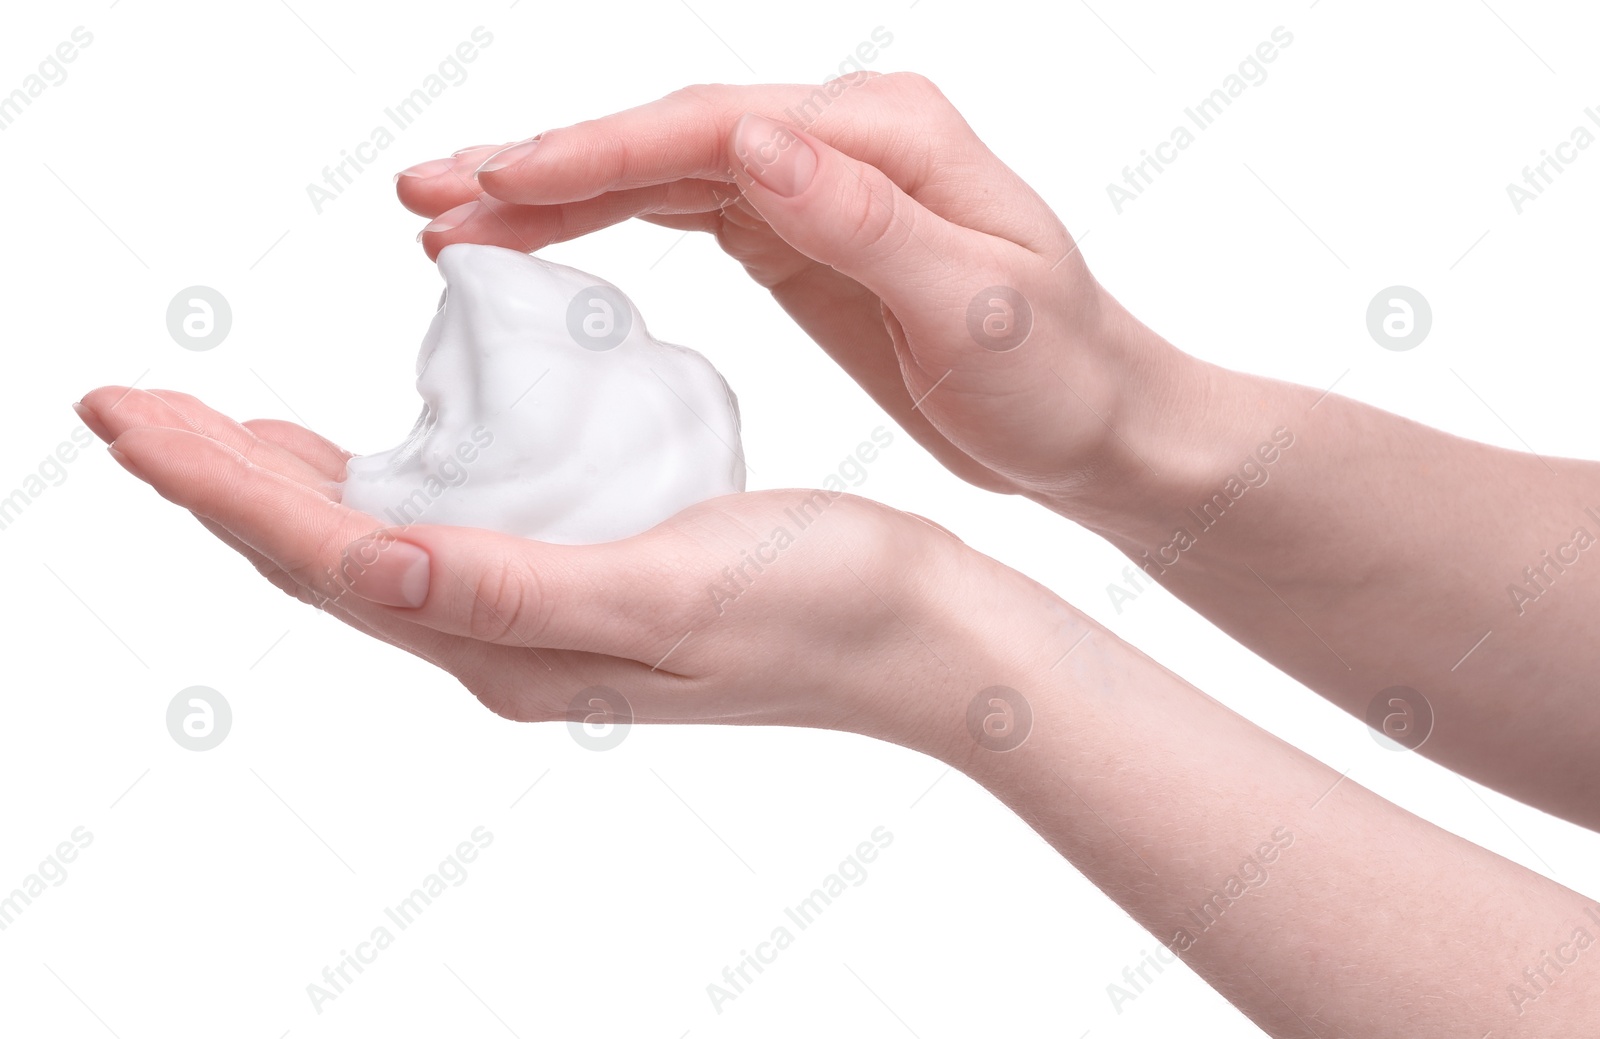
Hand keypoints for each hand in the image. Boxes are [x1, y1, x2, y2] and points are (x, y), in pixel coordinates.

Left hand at [74, 385, 1031, 757]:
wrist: (919, 634)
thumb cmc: (819, 605)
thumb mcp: (664, 586)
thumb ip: (510, 586)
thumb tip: (365, 565)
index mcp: (510, 643)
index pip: (322, 556)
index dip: (214, 484)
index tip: (126, 415)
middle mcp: (504, 642)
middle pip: (323, 553)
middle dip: (216, 481)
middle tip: (129, 409)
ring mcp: (540, 620)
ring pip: (372, 547)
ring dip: (280, 488)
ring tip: (211, 431)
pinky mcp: (581, 583)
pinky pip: (442, 538)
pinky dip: (375, 491)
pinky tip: (367, 460)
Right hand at [394, 74, 1190, 509]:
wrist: (1098, 422)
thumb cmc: (1059, 376)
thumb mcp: (979, 308)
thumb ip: (868, 223)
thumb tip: (760, 140)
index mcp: (887, 139)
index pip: (716, 128)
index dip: (598, 154)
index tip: (498, 183)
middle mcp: (843, 141)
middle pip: (666, 136)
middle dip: (544, 163)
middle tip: (426, 189)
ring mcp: (815, 182)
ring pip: (657, 171)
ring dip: (553, 194)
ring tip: (446, 216)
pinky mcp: (798, 233)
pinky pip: (677, 212)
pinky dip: (601, 225)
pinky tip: (534, 240)